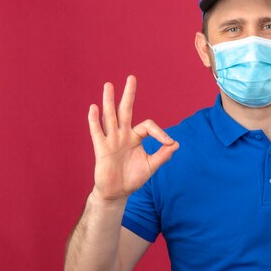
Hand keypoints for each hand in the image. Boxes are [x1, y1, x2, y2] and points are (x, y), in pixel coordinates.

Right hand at [88, 75, 178, 200]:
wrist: (117, 192)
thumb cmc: (133, 178)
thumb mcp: (152, 166)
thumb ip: (163, 155)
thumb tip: (176, 144)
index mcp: (136, 138)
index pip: (148, 126)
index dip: (160, 133)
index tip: (169, 143)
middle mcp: (123, 135)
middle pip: (126, 110)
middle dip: (129, 95)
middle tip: (131, 78)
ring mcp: (111, 140)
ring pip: (110, 117)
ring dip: (109, 101)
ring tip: (109, 85)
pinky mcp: (102, 149)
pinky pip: (97, 132)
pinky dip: (94, 120)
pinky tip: (94, 108)